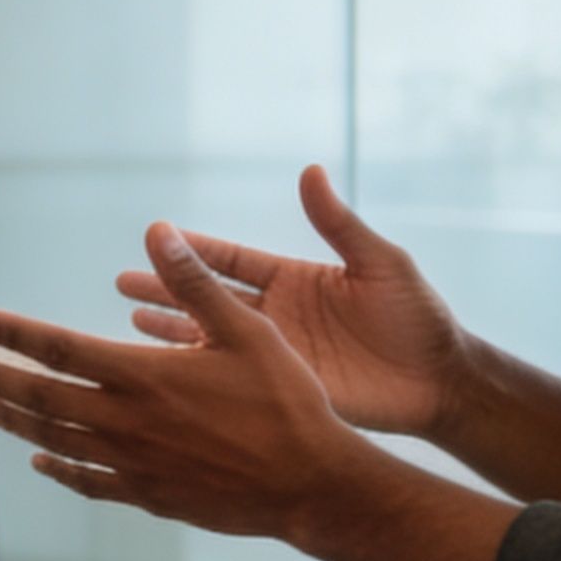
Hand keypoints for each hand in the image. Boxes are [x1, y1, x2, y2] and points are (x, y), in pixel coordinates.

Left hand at [0, 221, 379, 544]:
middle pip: (42, 397)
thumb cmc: (286, 401)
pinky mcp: (149, 496)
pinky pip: (89, 482)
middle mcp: (126, 423)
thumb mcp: (247, 330)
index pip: (57, 349)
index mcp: (143, 377)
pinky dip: (58, 469)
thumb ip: (194, 282)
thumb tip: (156, 229)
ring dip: (15, 420)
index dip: (12, 334)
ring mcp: (133, 465)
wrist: (309, 485)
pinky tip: (41, 459)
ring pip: (55, 440)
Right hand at [110, 166, 473, 439]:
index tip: (157, 237)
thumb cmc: (416, 317)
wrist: (439, 380)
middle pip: (209, 297)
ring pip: (210, 338)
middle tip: (122, 281)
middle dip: (167, 288)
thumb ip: (339, 224)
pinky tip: (165, 370)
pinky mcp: (282, 390)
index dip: (196, 250)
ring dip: (171, 330)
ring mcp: (276, 354)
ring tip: (129, 321)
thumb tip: (310, 171)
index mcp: (294, 279)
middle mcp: (277, 314)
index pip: (232, 260)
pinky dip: (197, 374)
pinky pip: (230, 380)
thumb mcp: (380, 262)